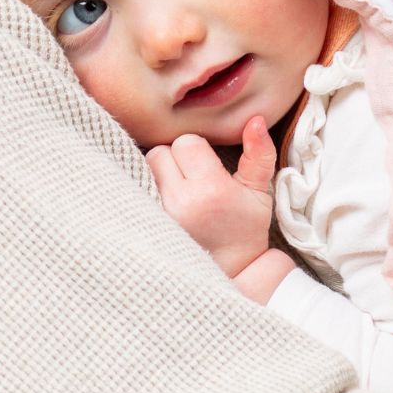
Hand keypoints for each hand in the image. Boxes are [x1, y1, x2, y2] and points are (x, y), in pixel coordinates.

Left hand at [145, 115, 277, 278]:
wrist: (231, 273)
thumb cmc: (245, 229)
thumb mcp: (259, 191)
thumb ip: (259, 153)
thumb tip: (256, 119)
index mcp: (210, 188)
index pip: (185, 143)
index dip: (196, 150)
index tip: (206, 167)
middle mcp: (180, 202)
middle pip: (159, 153)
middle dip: (173, 161)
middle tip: (189, 179)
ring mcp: (159, 217)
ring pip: (144, 171)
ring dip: (157, 176)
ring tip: (176, 192)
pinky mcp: (145, 228)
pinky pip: (133, 193)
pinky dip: (145, 193)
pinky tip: (163, 205)